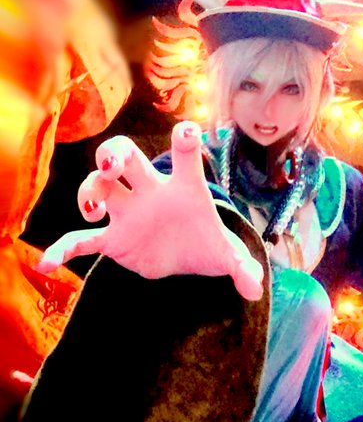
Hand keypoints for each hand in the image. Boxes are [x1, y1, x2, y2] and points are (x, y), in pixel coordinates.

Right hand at [37, 122, 263, 300]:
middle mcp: (151, 192)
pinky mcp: (113, 240)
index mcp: (184, 188)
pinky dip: (64, 249)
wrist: (185, 259)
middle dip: (116, 154)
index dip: (185, 142)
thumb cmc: (206, 243)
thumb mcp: (227, 255)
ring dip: (89, 191)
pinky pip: (83, 240)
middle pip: (127, 158)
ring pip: (100, 187)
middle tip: (113, 165)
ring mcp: (128, 212)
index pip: (185, 157)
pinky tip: (48, 264)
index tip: (187, 133)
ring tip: (92, 209)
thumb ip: (242, 268)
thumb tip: (254, 287)